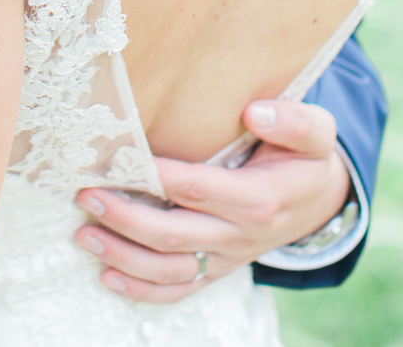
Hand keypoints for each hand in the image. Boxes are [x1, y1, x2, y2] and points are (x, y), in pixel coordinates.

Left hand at [72, 100, 348, 304]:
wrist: (319, 201)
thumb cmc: (304, 157)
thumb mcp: (315, 133)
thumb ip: (294, 120)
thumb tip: (255, 112)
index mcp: (259, 199)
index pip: (198, 189)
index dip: (157, 177)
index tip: (121, 160)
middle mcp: (240, 236)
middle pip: (173, 235)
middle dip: (125, 218)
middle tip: (86, 196)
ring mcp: (227, 258)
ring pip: (169, 270)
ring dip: (123, 255)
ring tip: (83, 235)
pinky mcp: (218, 270)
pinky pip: (178, 290)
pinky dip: (141, 289)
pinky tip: (107, 276)